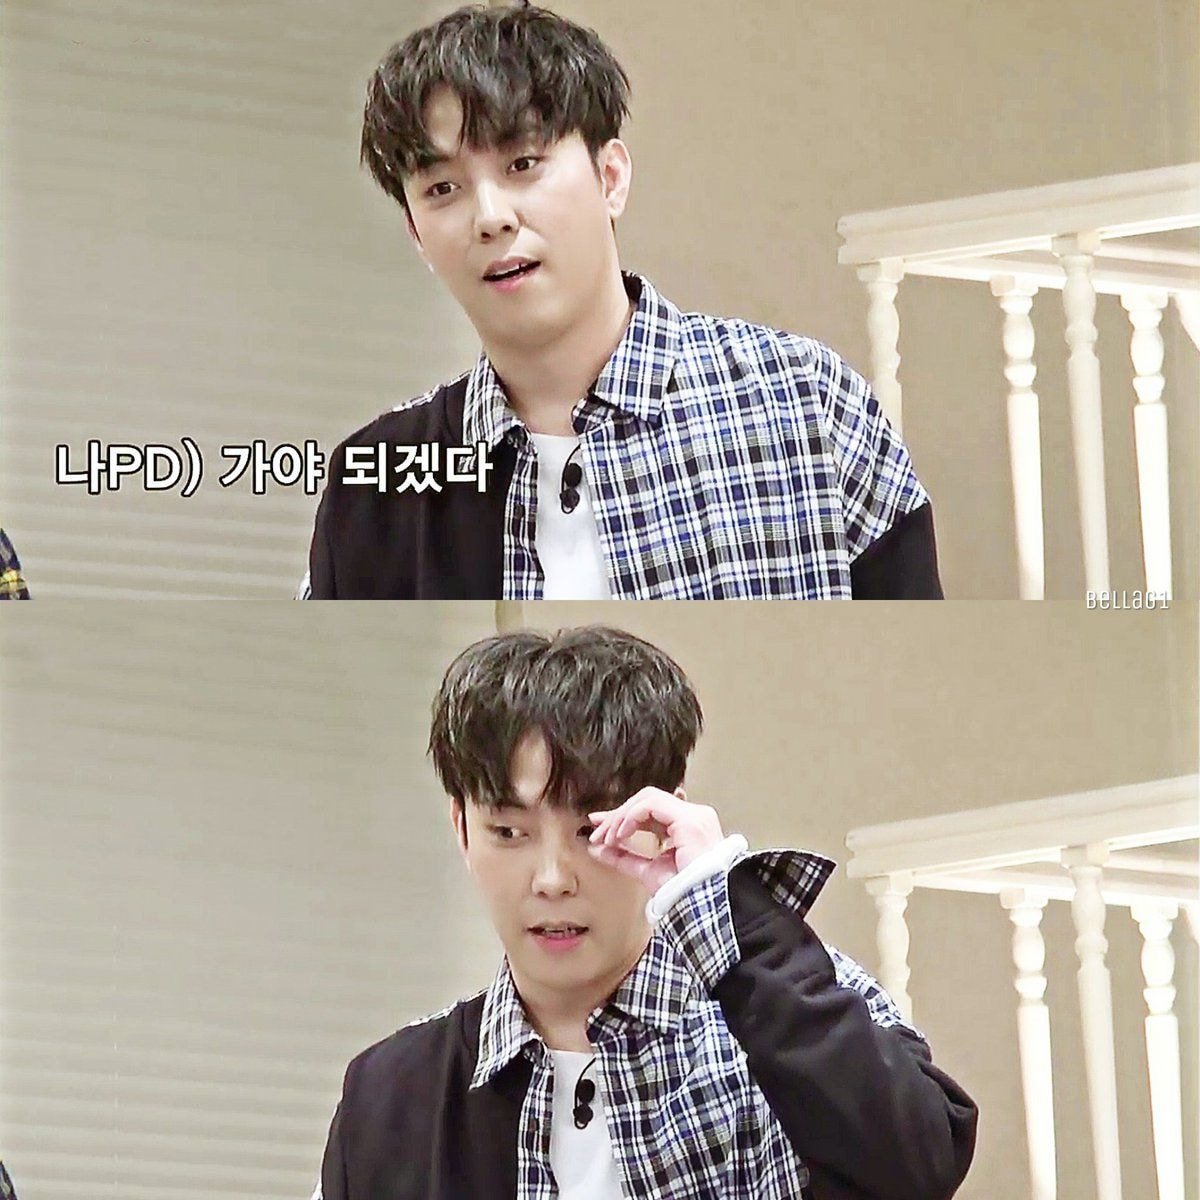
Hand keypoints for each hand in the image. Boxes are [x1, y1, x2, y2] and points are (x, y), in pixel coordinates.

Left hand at [587, 787, 724, 893]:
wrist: (704, 906)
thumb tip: (596, 849)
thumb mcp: (647, 871)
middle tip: (597, 831)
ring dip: (622, 816)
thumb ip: (624, 858)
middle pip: (648, 800)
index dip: (624, 815)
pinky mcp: (688, 820)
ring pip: (648, 798)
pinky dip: (630, 817)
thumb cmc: (684, 893)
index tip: (600, 826)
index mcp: (687, 827)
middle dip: (619, 813)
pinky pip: (651, 805)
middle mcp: (693, 815)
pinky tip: (621, 835)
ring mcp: (693, 815)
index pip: (652, 809)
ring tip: (608, 837)